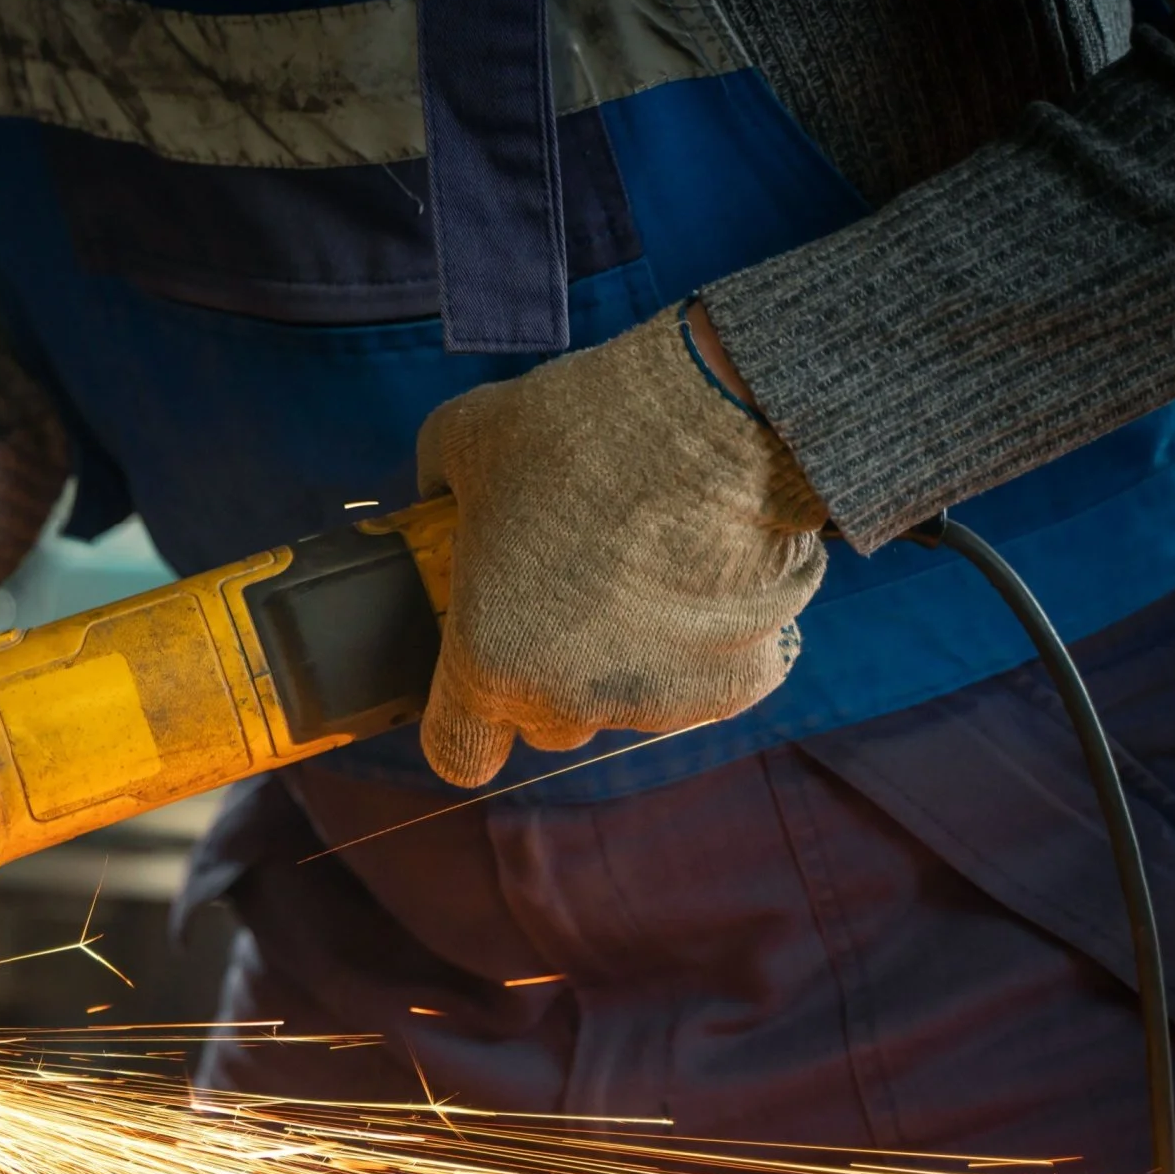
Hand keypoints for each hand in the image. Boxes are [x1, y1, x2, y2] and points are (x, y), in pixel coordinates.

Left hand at [414, 305, 828, 787]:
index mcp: (488, 662)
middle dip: (549, 673)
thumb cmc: (579, 430)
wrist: (720, 419)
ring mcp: (656, 703)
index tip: (475, 691)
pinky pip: (707, 679)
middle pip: (547, 723)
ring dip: (628, 656)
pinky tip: (707, 572)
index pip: (459, 754)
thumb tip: (440, 499)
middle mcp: (569, 702)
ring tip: (646, 564)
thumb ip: (438, 490)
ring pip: (627, 701)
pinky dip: (707, 641)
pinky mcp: (736, 687)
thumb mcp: (465, 438)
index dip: (464, 729)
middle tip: (566, 592)